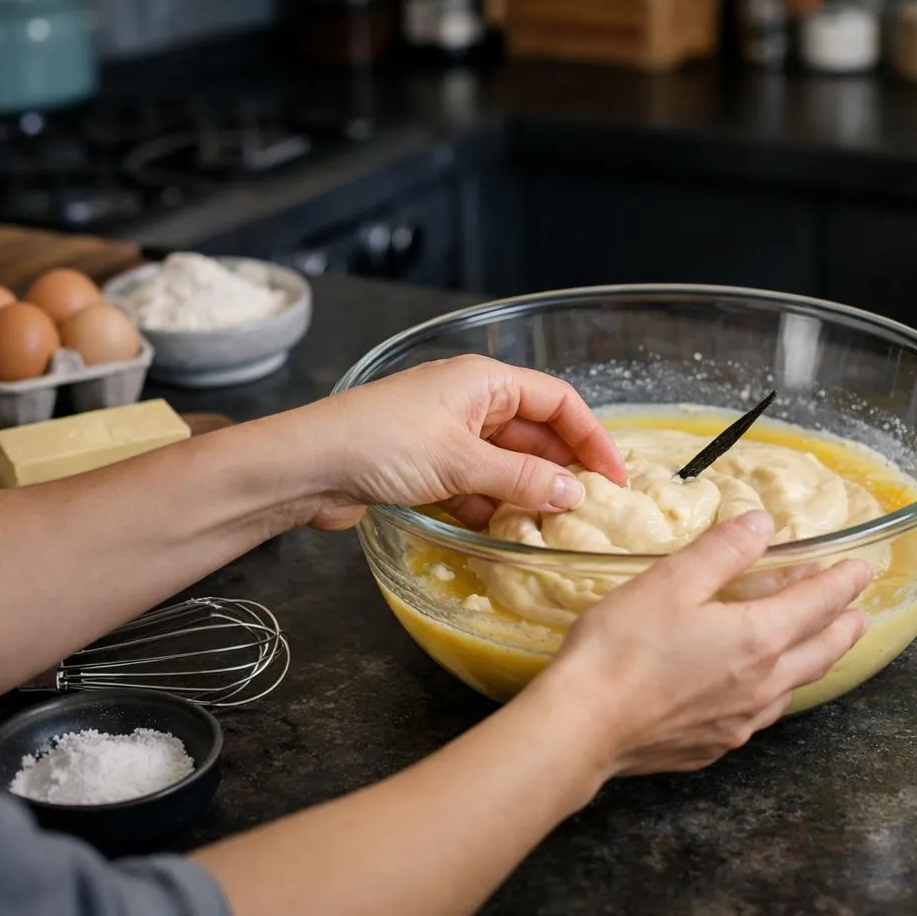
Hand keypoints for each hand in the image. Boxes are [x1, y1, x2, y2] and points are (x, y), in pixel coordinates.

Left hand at [299, 355, 627, 530]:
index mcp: (483, 381)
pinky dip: (492, 507)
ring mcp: (445, 435)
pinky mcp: (425, 466)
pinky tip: (504, 534)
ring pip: (505, 464)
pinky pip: (475, 485)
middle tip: (587, 509)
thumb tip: (573, 493)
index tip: (613, 477)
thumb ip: (522, 478)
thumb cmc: (380, 443)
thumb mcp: (461, 461)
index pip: (557, 402)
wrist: (303, 467)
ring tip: (552, 528)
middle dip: (560, 470)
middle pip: (534, 434)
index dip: (591, 437)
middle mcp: (469, 402)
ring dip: (526, 493)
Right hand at [535, 510, 870, 774]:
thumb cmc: (621, 648)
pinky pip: (762, 715)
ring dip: (815, 660)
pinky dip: (778, 692)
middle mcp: (762, 684)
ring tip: (821, 646)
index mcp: (758, 638)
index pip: (818, 604)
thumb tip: (762, 524)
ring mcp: (740, 722)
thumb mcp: (671, 580)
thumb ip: (722, 550)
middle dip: (844, 627)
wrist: (582, 728)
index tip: (862, 569)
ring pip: (795, 687)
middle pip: (821, 652)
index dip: (843, 583)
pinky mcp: (714, 746)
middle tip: (859, 612)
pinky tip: (761, 690)